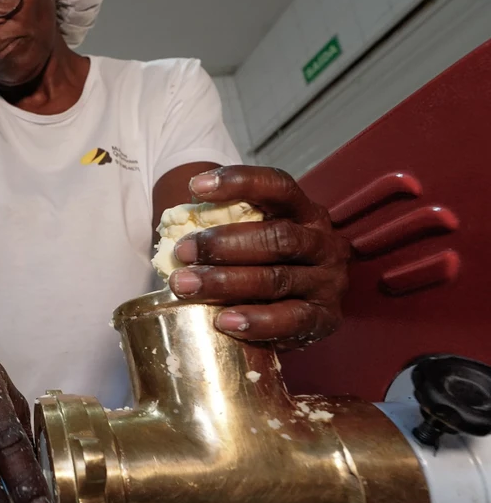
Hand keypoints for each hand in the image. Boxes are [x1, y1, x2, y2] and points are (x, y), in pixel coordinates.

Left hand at [167, 166, 350, 349]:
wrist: (292, 313)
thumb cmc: (259, 266)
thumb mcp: (246, 239)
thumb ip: (222, 227)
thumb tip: (174, 225)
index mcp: (304, 213)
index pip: (277, 187)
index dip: (239, 182)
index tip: (196, 186)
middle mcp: (323, 244)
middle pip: (278, 238)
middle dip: (224, 245)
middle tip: (182, 251)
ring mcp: (328, 282)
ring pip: (278, 279)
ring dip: (227, 283)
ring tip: (186, 287)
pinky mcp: (326, 318)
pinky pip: (292, 320)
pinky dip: (256, 321)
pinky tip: (224, 321)